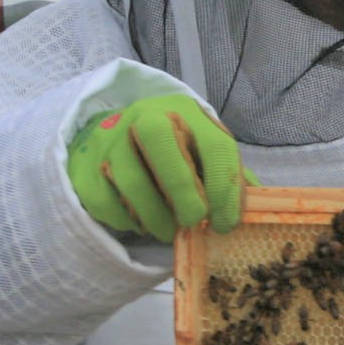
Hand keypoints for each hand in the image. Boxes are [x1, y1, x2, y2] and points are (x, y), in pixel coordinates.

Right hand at [66, 95, 253, 241]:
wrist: (118, 132)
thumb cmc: (176, 148)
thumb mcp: (205, 150)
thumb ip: (230, 175)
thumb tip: (257, 209)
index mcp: (186, 112)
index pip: (214, 146)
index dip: (225, 190)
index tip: (225, 223)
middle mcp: (146, 118)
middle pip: (163, 149)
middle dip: (184, 195)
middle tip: (194, 223)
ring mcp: (111, 140)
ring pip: (133, 182)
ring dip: (157, 217)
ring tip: (170, 231)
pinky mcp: (86, 166)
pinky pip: (107, 202)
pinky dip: (128, 221)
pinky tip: (142, 221)